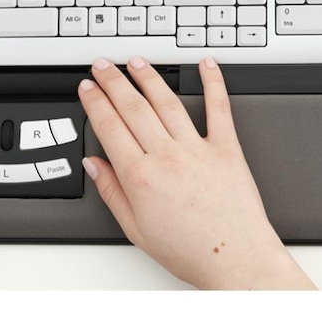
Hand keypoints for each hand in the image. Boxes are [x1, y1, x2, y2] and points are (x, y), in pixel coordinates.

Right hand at [78, 56, 314, 289]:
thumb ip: (112, 192)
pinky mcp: (227, 148)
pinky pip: (219, 108)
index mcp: (140, 177)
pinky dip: (213, 83)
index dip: (95, 102)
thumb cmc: (189, 250)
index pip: (109, 127)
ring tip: (136, 62)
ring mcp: (197, 149)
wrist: (234, 259)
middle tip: (103, 65)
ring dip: (148, 78)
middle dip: (113, 82)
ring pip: (167, 102)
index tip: (87, 88)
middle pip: (132, 108)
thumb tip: (94, 165)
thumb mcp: (136, 230)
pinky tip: (205, 65)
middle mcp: (167, 157)